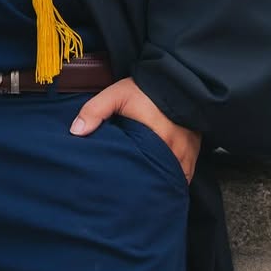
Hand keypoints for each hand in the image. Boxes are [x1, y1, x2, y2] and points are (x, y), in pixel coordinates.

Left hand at [70, 76, 201, 182]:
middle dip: (145, 185)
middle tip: (129, 190)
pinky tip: (161, 179)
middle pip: (158, 179)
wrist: (176, 79)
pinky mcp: (194, 153)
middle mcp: (174, 150)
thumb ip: (95, 111)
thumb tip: (76, 132)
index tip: (119, 185)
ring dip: (161, 182)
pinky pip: (185, 175)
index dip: (131, 180)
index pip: (144, 172)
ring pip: (173, 179)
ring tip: (145, 187)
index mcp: (156, 138)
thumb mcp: (117, 95)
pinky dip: (174, 178)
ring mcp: (186, 154)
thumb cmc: (145, 89)